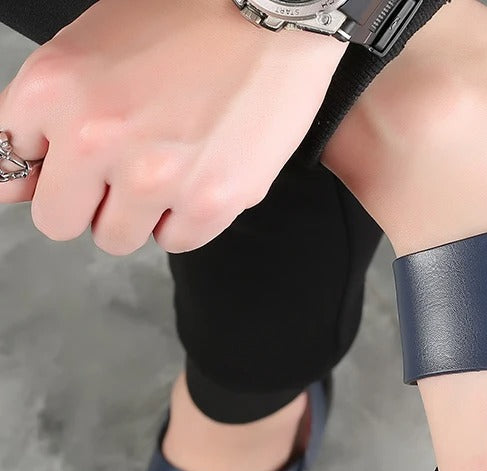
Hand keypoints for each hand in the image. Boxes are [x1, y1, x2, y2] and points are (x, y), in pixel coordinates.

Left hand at [0, 0, 345, 254]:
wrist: (270, 12)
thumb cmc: (184, 19)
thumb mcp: (90, 48)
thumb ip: (46, 117)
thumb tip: (10, 183)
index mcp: (52, 90)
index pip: (9, 170)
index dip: (47, 165)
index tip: (69, 162)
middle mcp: (96, 139)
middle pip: (59, 222)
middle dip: (85, 201)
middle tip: (120, 172)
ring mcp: (156, 178)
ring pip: (117, 239)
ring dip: (136, 213)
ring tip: (169, 169)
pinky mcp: (211, 202)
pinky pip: (176, 241)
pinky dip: (184, 219)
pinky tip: (201, 177)